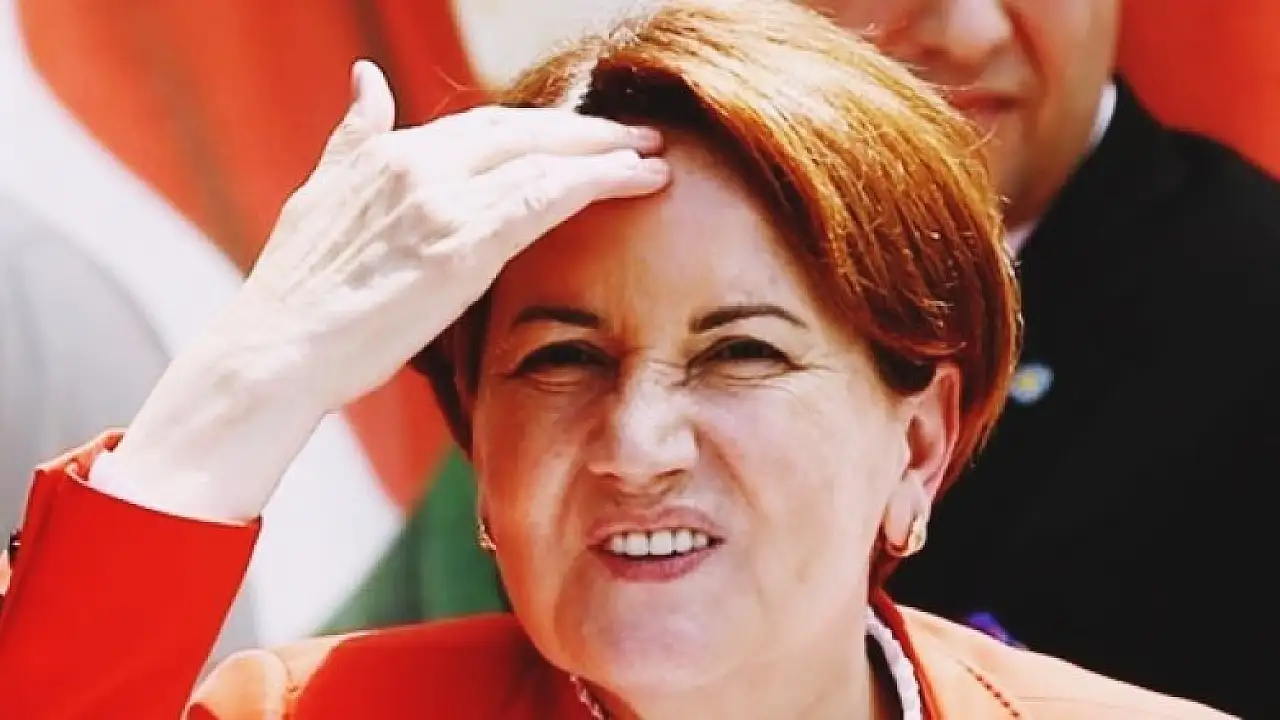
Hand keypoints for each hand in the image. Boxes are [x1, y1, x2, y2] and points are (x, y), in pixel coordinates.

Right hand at [108, 60, 669, 521]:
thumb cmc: (298, 293)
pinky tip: (639, 179)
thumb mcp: (320, 193)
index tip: (582, 135)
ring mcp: (440, 199)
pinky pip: (548, 197)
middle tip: (637, 135)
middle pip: (524, 129)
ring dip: (607, 150)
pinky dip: (600, 181)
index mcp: (388, 152)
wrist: (276, 352)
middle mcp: (417, 162)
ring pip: (545, 155)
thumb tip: (366, 79)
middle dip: (586, 130)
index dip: (540, 128)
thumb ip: (354, 136)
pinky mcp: (462, 244)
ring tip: (652, 156)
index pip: (484, 126)